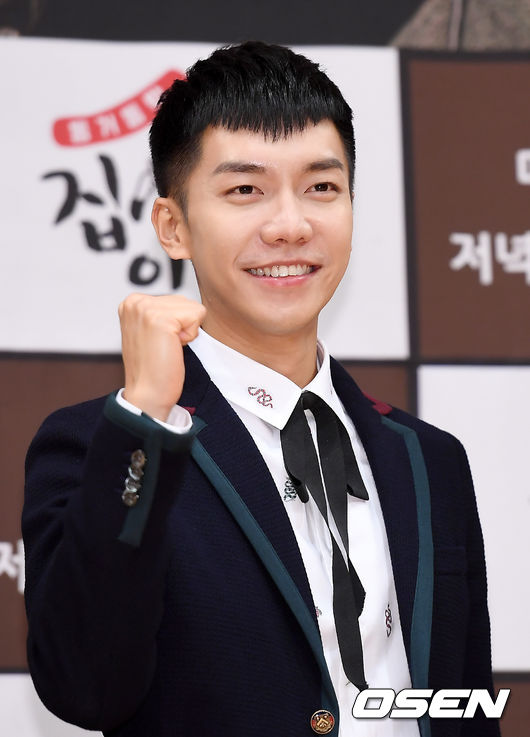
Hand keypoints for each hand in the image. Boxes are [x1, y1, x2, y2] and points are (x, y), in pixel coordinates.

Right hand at [119, 294, 205, 420]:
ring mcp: (145, 308)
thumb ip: (162, 312)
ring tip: (167, 348)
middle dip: (182, 326)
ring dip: (187, 331)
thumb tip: (186, 303)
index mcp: (131, 302)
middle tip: (164, 347)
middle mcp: (135, 302)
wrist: (148, 395)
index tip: (159, 342)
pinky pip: (197, 316)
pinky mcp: (160, 318)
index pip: (176, 300)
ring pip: (193, 308)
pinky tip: (173, 348)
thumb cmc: (154, 368)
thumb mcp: (151, 331)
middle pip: (185, 301)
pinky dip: (191, 336)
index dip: (176, 324)